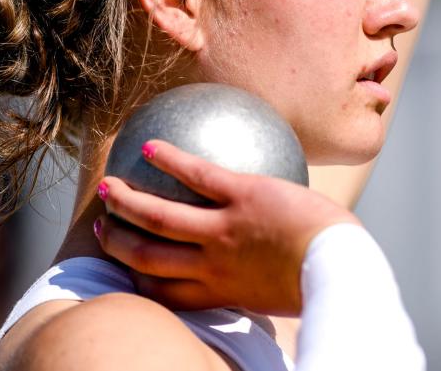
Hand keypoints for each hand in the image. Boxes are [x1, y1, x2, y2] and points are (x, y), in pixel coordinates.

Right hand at [94, 140, 359, 314]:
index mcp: (219, 292)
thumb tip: (261, 274)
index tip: (127, 270)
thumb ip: (259, 284)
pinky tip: (150, 146)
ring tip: (107, 186)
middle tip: (102, 227)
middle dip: (117, 243)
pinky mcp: (243, 196)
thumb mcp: (281, 295)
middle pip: (146, 259)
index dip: (136, 281)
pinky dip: (169, 160)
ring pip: (157, 217)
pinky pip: (196, 174)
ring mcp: (222, 231)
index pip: (163, 294)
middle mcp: (210, 265)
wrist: (338, 267)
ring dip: (126, 201)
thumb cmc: (322, 279)